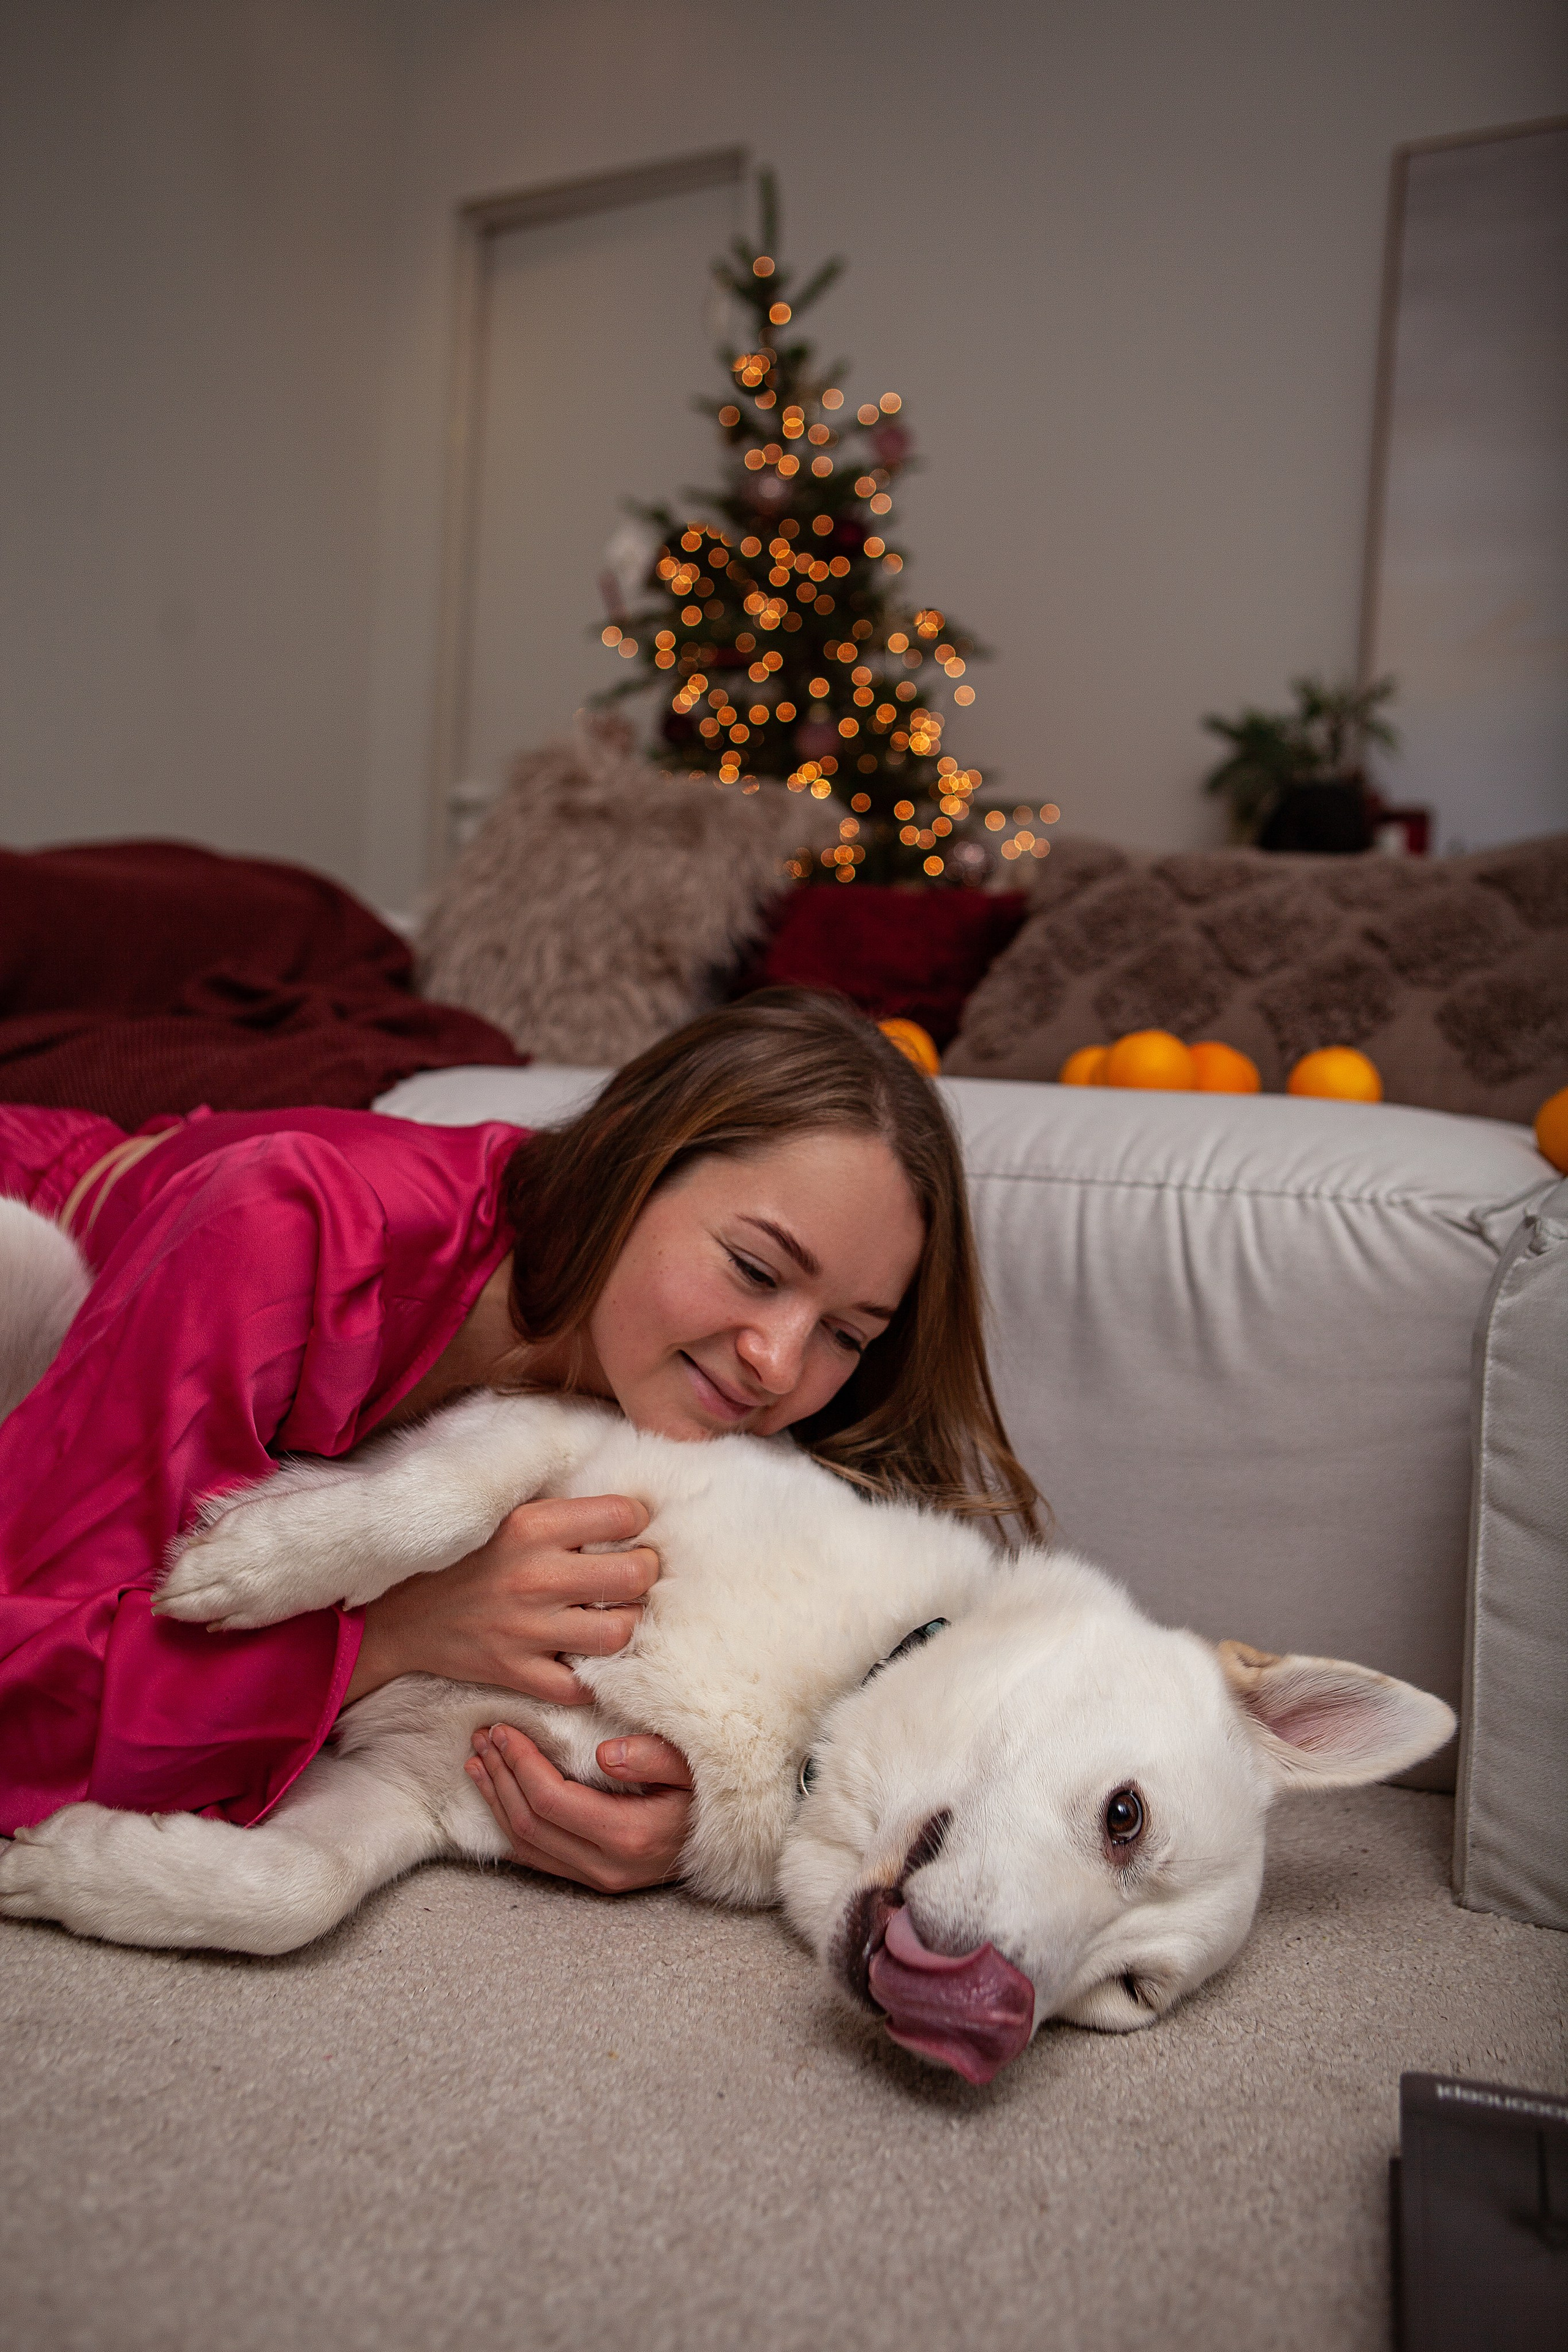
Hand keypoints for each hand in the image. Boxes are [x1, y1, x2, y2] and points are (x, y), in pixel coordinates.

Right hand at [344, 1494, 657, 1705]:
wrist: (396, 1614)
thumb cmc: (461, 1558)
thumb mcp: (507, 1514)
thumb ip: (562, 1512)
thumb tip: (627, 1508)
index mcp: (533, 1526)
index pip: (623, 1515)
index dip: (637, 1520)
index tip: (630, 1528)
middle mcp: (535, 1576)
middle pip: (634, 1576)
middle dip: (644, 1572)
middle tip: (633, 1572)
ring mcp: (527, 1630)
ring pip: (618, 1634)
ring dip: (625, 1625)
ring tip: (613, 1614)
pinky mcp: (516, 1673)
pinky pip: (580, 1686)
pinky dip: (589, 1677)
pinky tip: (583, 1657)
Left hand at [466, 1724, 693, 1891]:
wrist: (736, 1842)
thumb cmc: (715, 1792)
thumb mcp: (697, 1766)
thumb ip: (654, 1755)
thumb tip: (603, 1754)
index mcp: (628, 1835)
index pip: (552, 1800)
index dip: (520, 1764)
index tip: (503, 1729)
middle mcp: (607, 1867)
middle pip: (531, 1823)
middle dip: (500, 1776)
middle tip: (482, 1737)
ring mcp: (600, 1880)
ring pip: (527, 1844)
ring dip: (497, 1800)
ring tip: (478, 1762)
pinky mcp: (596, 1882)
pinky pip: (539, 1859)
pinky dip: (509, 1826)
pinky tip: (495, 1799)